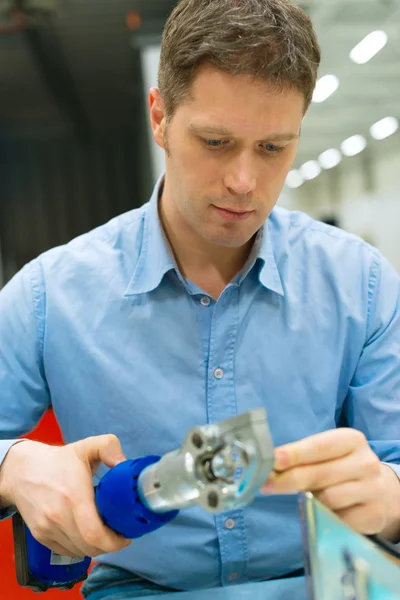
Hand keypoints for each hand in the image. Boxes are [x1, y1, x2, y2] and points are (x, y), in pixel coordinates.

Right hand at [0, 435, 131, 557]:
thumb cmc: (58, 460)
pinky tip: (88, 537)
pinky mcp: (40, 536)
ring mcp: (47, 528)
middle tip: (120, 536)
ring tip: (106, 535)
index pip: (94, 533)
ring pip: (78, 551)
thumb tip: (125, 464)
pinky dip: (80, 549)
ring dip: (96, 548)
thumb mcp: (87, 446)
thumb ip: (109, 447)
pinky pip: (66, 551)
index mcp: (73, 495)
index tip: (126, 535)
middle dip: (110, 546)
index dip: (114, 541)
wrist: (21, 471)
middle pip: (89, 546)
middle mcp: (58, 516)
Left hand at [261, 428, 396, 535]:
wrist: (376, 490)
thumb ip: (299, 457)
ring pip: (328, 499)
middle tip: (266, 485)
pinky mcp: (374, 515)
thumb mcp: (324, 454)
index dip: (295, 453)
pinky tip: (324, 511)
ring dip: (310, 500)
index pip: (320, 446)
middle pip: (320, 474)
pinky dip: (325, 517)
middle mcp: (366, 462)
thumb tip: (268, 465)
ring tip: (306, 497)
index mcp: (352, 440)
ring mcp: (373, 489)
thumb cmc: (339, 467)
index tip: (273, 460)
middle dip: (288, 480)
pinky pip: (338, 519)